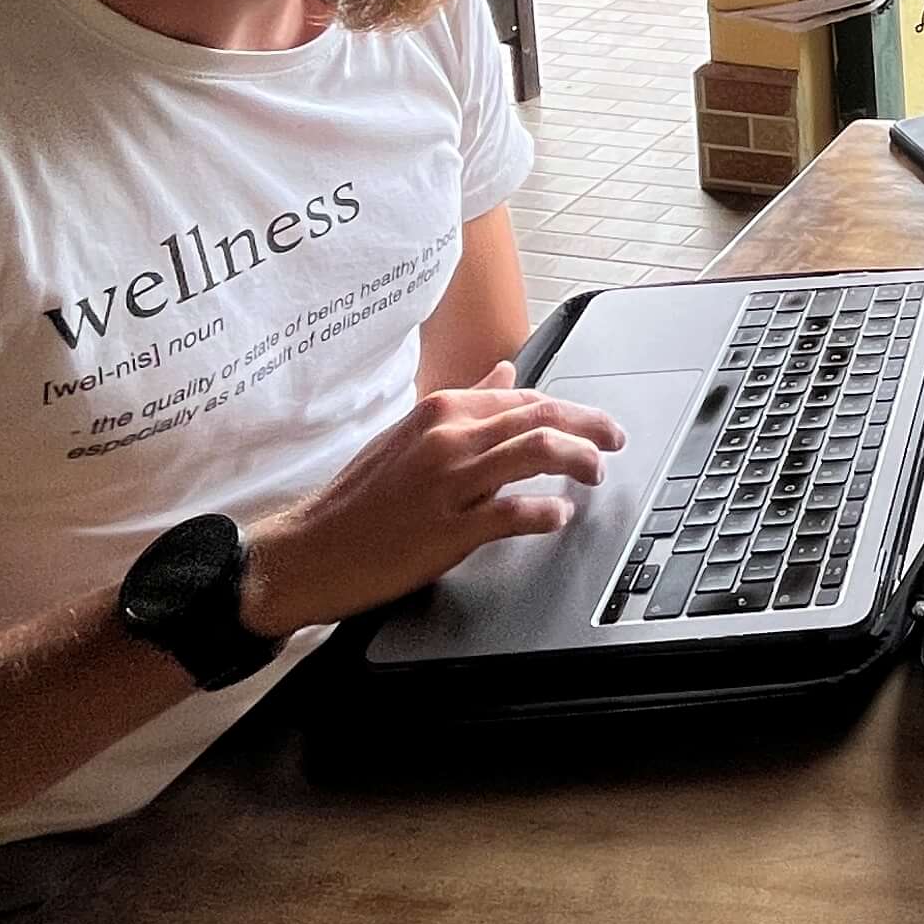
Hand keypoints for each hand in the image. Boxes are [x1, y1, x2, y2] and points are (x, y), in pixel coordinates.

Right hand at [238, 360, 628, 634]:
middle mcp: (448, 437)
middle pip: (541, 415)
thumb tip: (507, 373)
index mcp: (440, 411)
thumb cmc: (358, 499)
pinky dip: (545, 513)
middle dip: (591, 425)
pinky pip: (512, 513)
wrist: (307, 550)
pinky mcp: (448, 529)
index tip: (591, 424)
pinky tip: (559, 517)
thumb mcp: (410, 435)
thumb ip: (465, 404)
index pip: (525, 397)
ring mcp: (448, 482)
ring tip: (596, 474)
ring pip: (536, 451)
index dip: (568, 410)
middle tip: (615, 440)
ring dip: (580, 459)